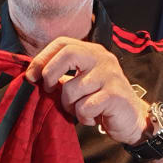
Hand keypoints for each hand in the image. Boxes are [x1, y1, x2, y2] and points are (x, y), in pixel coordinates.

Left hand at [25, 37, 148, 144]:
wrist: (131, 119)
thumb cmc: (101, 101)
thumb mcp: (82, 82)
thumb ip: (62, 75)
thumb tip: (32, 75)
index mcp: (92, 52)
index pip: (62, 43)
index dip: (42, 58)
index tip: (31, 76)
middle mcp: (102, 59)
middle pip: (68, 54)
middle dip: (50, 73)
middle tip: (49, 90)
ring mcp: (110, 75)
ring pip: (71, 88)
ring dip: (68, 105)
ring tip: (79, 110)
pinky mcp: (115, 95)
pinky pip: (84, 107)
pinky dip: (82, 117)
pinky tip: (91, 118)